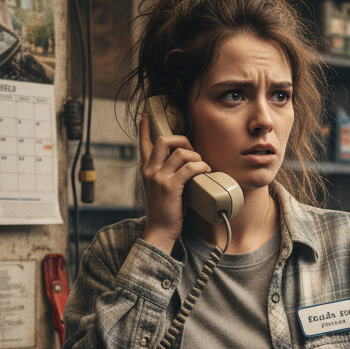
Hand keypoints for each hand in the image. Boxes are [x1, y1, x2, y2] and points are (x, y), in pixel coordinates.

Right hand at [138, 113, 211, 252]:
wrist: (159, 232)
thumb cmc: (166, 211)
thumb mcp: (161, 189)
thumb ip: (168, 174)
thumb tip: (188, 164)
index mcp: (146, 170)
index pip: (143, 144)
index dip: (145, 128)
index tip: (146, 117)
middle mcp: (150, 170)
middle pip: (164, 140)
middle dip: (182, 140)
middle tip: (193, 152)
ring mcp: (159, 178)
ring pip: (180, 152)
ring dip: (196, 156)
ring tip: (202, 167)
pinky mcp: (170, 186)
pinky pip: (190, 167)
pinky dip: (201, 166)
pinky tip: (206, 171)